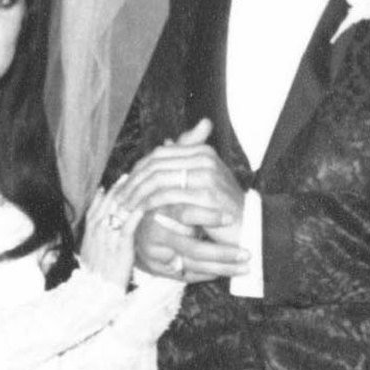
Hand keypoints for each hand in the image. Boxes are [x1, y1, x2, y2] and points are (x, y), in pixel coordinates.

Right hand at [77, 175, 143, 288]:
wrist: (94, 293)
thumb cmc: (95, 279)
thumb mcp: (90, 256)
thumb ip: (97, 242)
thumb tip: (105, 233)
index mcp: (89, 233)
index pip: (96, 206)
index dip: (106, 193)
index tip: (115, 183)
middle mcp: (96, 231)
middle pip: (107, 202)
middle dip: (118, 188)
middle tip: (129, 175)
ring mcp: (107, 237)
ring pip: (117, 209)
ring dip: (128, 194)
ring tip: (138, 182)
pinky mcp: (120, 246)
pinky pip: (128, 224)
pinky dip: (135, 212)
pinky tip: (144, 204)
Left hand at [121, 121, 248, 280]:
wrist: (250, 227)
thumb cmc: (222, 208)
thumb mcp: (203, 180)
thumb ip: (185, 161)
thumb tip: (165, 142)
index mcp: (202, 152)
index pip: (158, 155)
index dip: (138, 170)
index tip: (124, 186)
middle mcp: (205, 158)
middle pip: (156, 165)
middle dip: (134, 183)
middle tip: (119, 200)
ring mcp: (207, 175)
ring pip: (159, 180)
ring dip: (138, 196)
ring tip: (126, 209)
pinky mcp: (207, 195)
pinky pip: (169, 197)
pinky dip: (151, 206)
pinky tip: (141, 215)